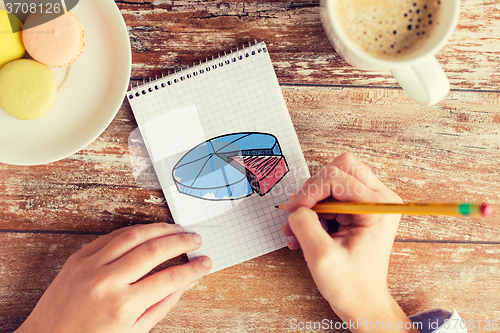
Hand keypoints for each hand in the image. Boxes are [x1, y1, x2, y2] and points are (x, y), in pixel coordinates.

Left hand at [15, 223, 211, 332]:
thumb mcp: (133, 331)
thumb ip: (163, 304)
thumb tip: (187, 282)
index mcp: (123, 306)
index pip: (170, 278)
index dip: (193, 268)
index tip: (205, 263)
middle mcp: (107, 282)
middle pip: (155, 250)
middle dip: (181, 242)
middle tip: (196, 240)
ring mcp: (90, 266)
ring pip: (134, 235)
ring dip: (160, 229)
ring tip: (177, 230)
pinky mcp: (78, 257)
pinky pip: (112, 236)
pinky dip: (134, 231)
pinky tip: (148, 231)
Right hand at [282, 153, 417, 331]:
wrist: (363, 303)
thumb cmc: (351, 286)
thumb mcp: (321, 256)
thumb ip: (304, 224)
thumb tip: (295, 207)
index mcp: (378, 207)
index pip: (336, 177)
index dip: (309, 192)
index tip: (293, 212)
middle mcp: (380, 199)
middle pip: (340, 168)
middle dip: (313, 189)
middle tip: (298, 212)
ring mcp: (372, 202)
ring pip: (333, 180)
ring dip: (311, 202)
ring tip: (296, 228)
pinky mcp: (361, 209)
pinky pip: (332, 196)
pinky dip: (314, 211)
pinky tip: (302, 232)